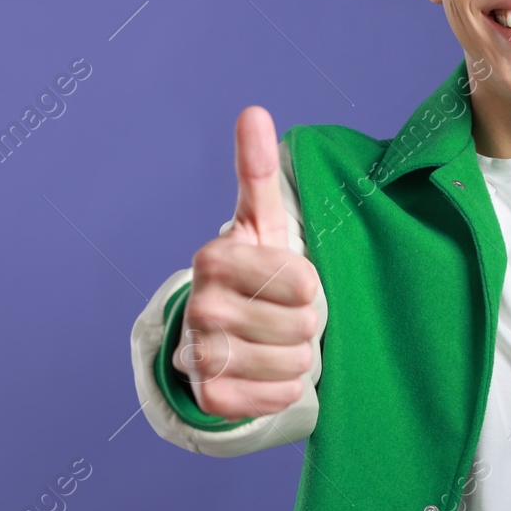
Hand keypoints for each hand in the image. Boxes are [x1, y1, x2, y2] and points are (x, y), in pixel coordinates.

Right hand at [175, 105, 322, 419]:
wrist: (224, 336)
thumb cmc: (256, 271)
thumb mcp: (262, 220)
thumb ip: (258, 169)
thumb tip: (253, 111)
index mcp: (215, 257)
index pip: (302, 280)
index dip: (310, 285)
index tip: (292, 281)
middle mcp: (200, 305)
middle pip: (301, 325)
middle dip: (306, 324)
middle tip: (284, 316)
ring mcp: (199, 354)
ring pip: (293, 364)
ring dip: (298, 357)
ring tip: (277, 342)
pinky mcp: (208, 397)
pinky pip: (275, 399)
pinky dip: (283, 389)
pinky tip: (268, 372)